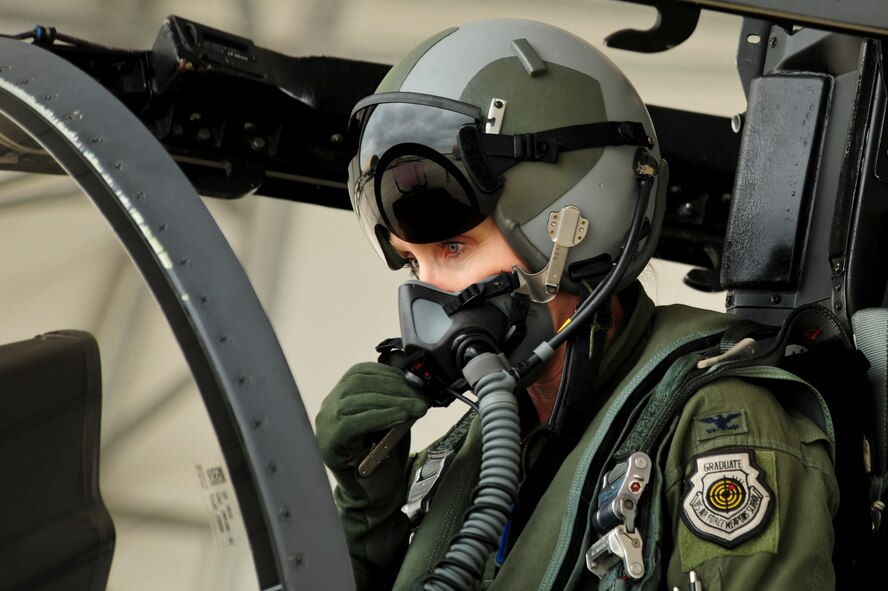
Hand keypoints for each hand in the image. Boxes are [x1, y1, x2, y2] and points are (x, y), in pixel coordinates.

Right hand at [316, 363, 431, 587]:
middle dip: (395, 387)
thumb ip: (396, 398)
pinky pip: (354, 421)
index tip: (413, 380)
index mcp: (340, 397)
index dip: (388, 372)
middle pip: (358, 383)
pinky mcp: (330, 442)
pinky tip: (401, 417)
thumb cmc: (383, 456)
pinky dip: (381, 415)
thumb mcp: (392, 419)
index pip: (359, 372)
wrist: (374, 495)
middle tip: (421, 397)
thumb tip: (411, 377)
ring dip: (393, 400)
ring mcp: (325, 424)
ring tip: (417, 407)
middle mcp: (328, 408)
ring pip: (356, 400)